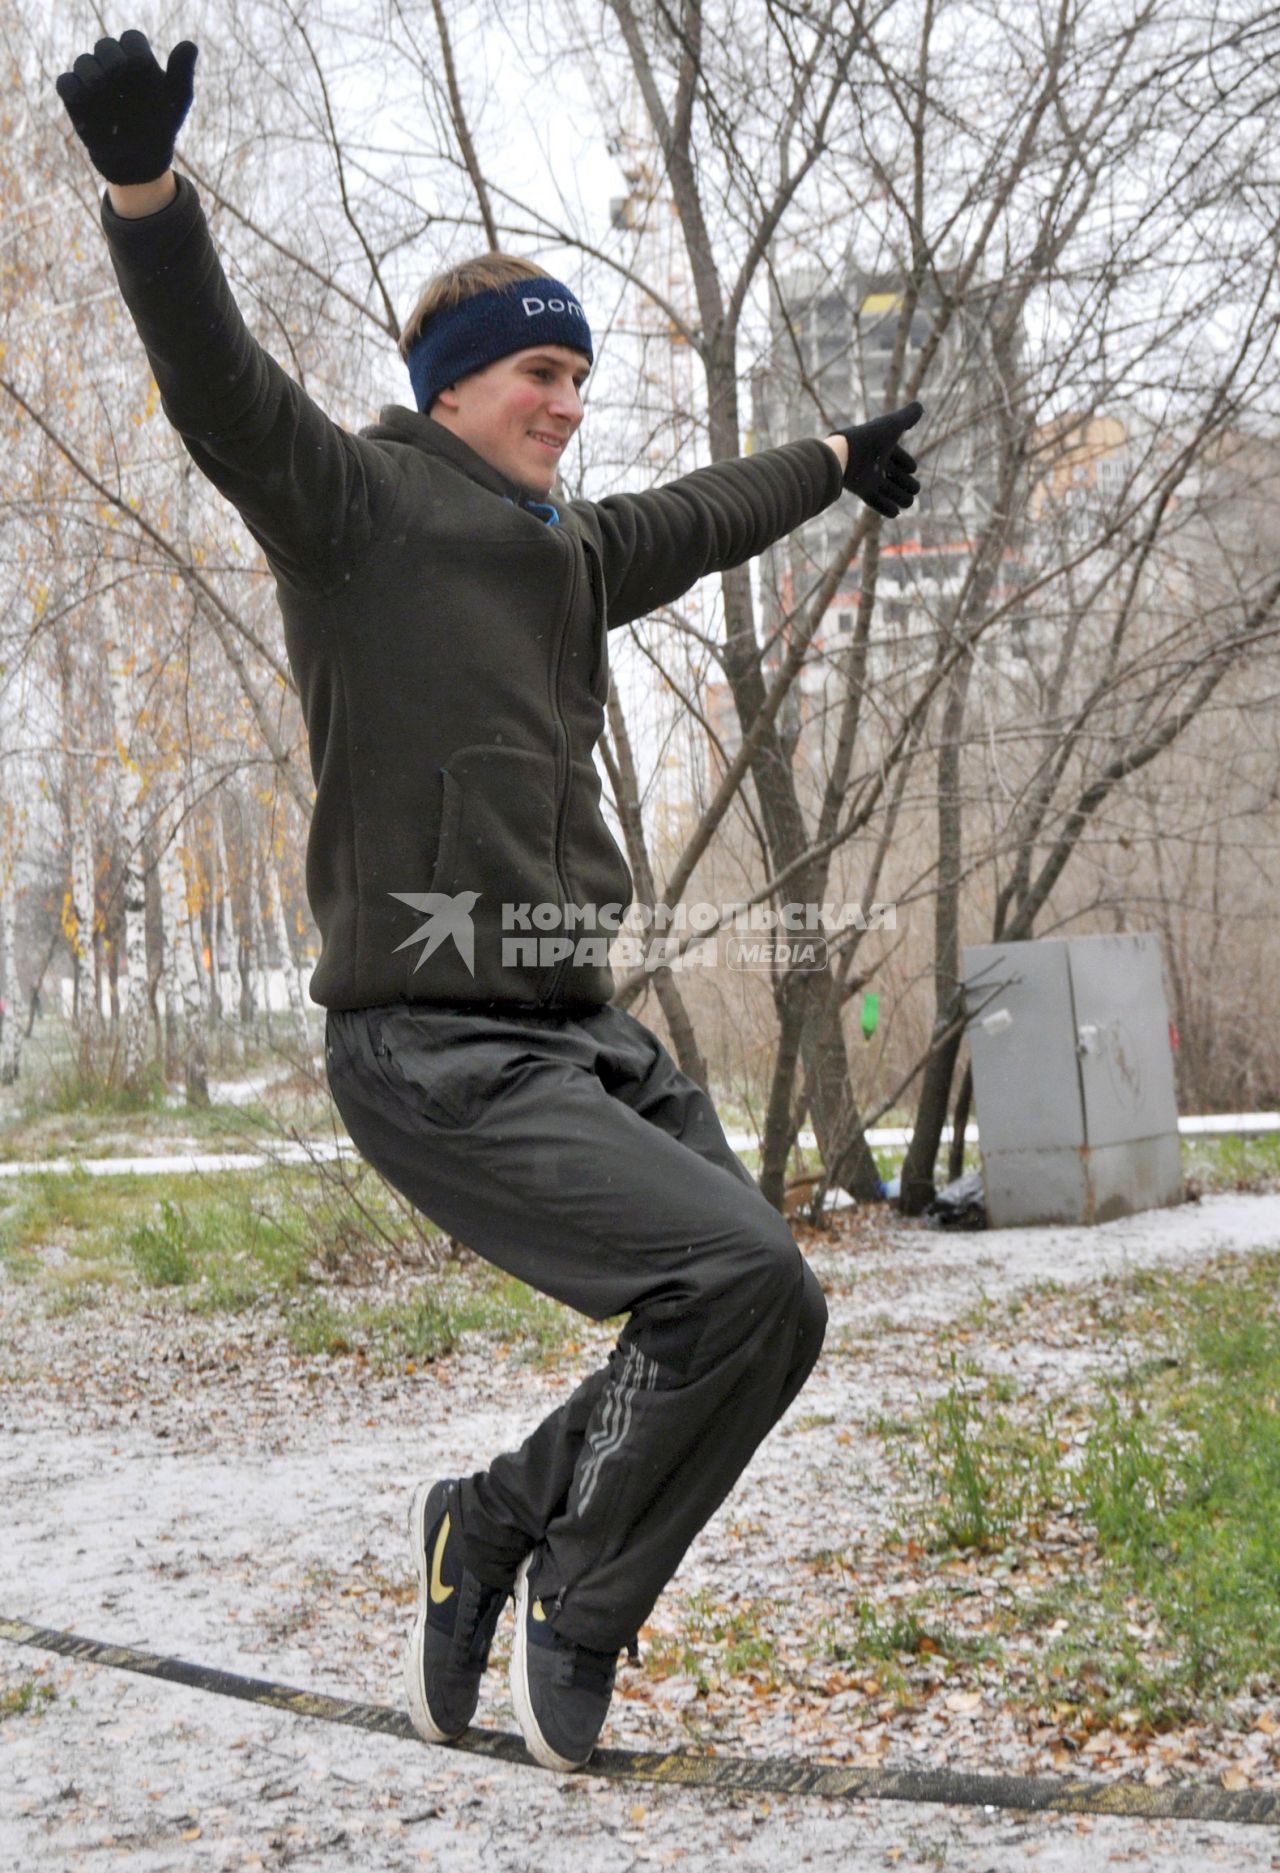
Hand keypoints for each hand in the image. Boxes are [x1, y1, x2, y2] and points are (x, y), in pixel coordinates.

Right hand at [56, 30, 197, 186]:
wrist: (140, 157)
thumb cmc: (160, 125)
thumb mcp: (176, 101)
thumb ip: (182, 73)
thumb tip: (190, 45)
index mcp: (136, 58)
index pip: (131, 40)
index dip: (136, 53)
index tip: (144, 70)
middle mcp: (112, 62)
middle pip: (105, 46)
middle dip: (113, 60)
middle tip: (119, 76)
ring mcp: (91, 77)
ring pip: (84, 62)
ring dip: (93, 76)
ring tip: (104, 94)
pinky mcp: (74, 95)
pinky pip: (66, 83)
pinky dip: (73, 89)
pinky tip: (86, 103)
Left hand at [836, 402, 923, 517]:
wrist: (843, 455)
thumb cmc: (869, 439)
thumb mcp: (892, 425)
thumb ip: (907, 416)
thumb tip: (920, 406)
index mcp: (882, 447)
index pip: (897, 456)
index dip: (906, 462)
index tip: (913, 468)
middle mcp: (875, 462)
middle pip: (894, 475)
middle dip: (906, 483)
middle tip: (915, 490)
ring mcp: (868, 477)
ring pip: (887, 490)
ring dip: (899, 497)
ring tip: (909, 503)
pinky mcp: (861, 490)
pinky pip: (875, 501)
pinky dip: (885, 508)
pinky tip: (896, 513)